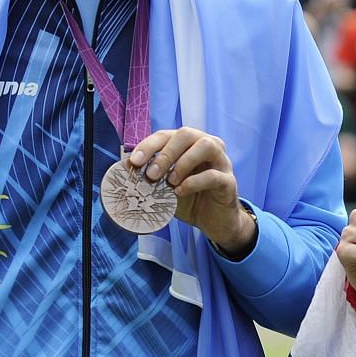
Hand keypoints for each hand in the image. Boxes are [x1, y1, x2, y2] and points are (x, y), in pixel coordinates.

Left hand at [129, 128, 254, 256]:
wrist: (214, 223)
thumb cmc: (190, 200)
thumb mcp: (166, 187)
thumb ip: (152, 177)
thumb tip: (126, 171)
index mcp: (189, 144)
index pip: (167, 135)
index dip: (149, 145)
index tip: (134, 162)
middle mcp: (208, 147)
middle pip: (187, 134)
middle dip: (166, 153)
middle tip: (151, 175)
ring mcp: (221, 162)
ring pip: (206, 146)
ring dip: (183, 162)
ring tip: (171, 182)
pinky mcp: (229, 181)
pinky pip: (214, 175)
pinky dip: (194, 182)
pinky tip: (181, 192)